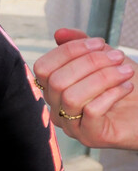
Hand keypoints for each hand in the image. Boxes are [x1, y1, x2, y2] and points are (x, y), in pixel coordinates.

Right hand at [33, 29, 137, 149]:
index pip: (43, 68)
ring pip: (71, 96)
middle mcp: (57, 110)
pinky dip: (112, 94)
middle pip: (56, 81)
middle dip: (90, 63)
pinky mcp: (91, 137)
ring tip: (126, 71)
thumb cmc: (127, 85)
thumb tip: (59, 33)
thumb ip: (81, 46)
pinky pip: (91, 111)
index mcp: (55, 91)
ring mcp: (72, 126)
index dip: (69, 51)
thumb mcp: (104, 59)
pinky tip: (127, 88)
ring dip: (103, 78)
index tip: (100, 43)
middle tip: (118, 56)